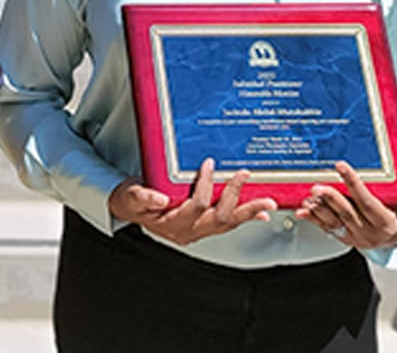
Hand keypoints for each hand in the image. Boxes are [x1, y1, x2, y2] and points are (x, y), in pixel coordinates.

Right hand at [107, 159, 275, 246]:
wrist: (130, 209)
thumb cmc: (131, 201)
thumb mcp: (130, 196)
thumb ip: (142, 197)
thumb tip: (159, 199)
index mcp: (172, 224)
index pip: (196, 206)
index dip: (204, 185)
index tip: (208, 165)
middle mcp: (188, 231)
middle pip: (220, 219)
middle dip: (237, 200)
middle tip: (246, 179)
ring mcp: (197, 231)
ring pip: (228, 224)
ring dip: (248, 212)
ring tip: (266, 202)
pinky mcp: (203, 226)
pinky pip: (227, 224)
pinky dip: (244, 218)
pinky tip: (257, 213)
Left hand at [295, 161, 396, 250]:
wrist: (395, 237)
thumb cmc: (395, 213)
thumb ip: (384, 186)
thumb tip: (373, 154)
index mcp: (385, 221)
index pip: (368, 201)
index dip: (353, 182)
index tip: (341, 165)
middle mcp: (370, 231)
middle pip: (347, 213)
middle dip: (330, 198)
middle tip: (316, 187)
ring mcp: (356, 237)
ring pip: (334, 223)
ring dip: (318, 209)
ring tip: (308, 198)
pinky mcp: (345, 240)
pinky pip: (327, 229)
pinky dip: (314, 219)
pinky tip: (304, 211)